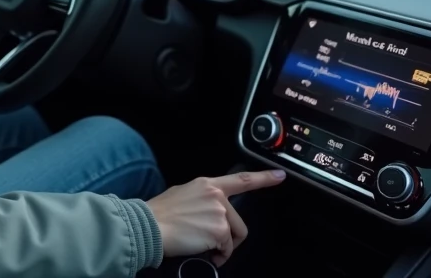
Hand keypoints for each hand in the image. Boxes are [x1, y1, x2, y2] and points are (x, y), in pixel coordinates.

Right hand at [146, 170, 284, 265]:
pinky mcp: (220, 230)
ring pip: (232, 236)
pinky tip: (202, 250)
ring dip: (222, 246)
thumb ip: (201, 198)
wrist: (150, 225)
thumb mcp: (182, 194)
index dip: (264, 178)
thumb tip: (205, 212)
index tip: (279, 176)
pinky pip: (227, 248)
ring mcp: (220, 212)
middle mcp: (217, 196)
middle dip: (228, 236)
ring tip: (201, 245)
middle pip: (237, 222)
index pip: (241, 180)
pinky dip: (218, 255)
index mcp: (207, 184)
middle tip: (210, 242)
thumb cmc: (160, 213)